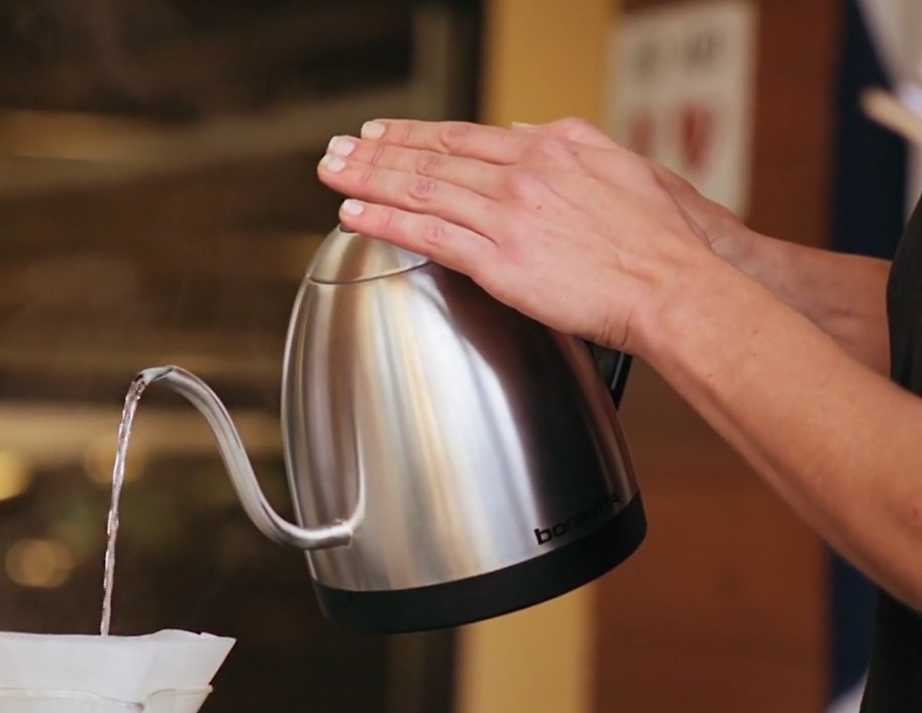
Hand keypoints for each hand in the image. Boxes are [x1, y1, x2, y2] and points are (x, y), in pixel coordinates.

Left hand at [315, 116, 728, 353]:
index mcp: (549, 151)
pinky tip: (353, 215)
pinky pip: (426, 235)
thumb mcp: (619, 166)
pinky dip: (384, 221)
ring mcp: (506, 218)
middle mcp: (521, 177)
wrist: (674, 284)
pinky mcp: (499, 261)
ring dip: (368, 180)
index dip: (414, 134)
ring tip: (332, 175)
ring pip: (420, 191)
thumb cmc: (658, 239)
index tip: (380, 133)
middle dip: (376, 153)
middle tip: (337, 150)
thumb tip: (527, 132)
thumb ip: (569, 144)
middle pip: (431, 158)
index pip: (463, 136)